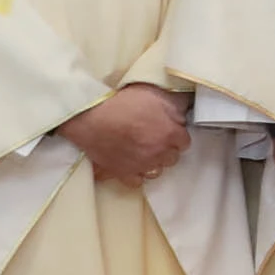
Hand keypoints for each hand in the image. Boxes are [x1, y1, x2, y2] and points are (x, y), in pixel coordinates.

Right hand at [56, 83, 192, 185]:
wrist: (89, 114)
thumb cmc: (122, 101)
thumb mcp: (155, 93)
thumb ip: (175, 104)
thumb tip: (185, 110)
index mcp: (170, 134)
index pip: (184, 142)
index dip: (176, 134)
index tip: (168, 129)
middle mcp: (158, 153)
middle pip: (171, 158)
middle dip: (166, 149)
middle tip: (154, 138)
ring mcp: (140, 165)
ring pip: (156, 171)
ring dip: (152, 162)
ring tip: (143, 151)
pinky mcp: (121, 173)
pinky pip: (136, 181)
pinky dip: (135, 174)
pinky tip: (131, 164)